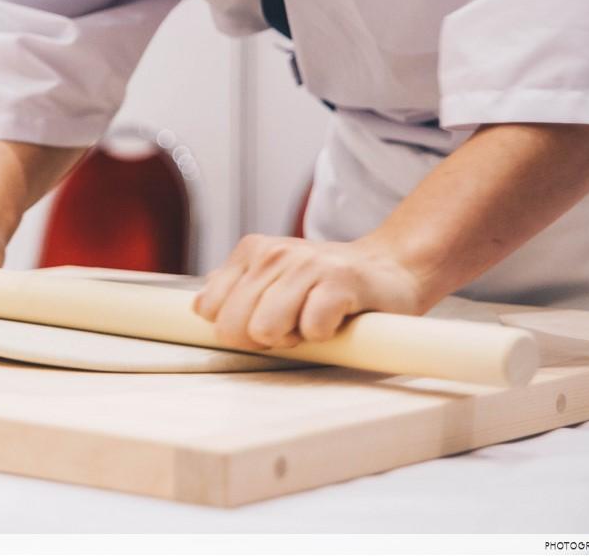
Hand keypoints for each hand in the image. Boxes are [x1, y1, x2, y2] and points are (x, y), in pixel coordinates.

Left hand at [192, 234, 424, 349]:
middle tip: (293, 323)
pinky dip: (324, 335)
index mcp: (251, 251)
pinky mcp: (339, 281)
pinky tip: (337, 318)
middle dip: (261, 338)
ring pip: (265, 329)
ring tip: (313, 320)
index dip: (236, 328)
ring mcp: (307, 264)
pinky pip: (311, 329)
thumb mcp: (273, 279)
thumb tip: (199, 308)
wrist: (389, 269)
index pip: (209, 309)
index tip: (265, 319)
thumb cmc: (325, 284)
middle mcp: (274, 253)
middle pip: (232, 326)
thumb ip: (235, 290)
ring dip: (292, 337)